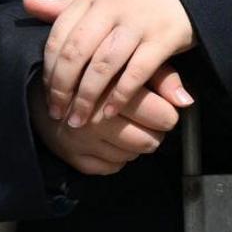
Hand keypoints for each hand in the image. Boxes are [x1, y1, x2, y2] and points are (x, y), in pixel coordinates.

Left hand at [22, 0, 197, 129]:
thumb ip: (65, 5)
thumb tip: (27, 4)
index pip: (59, 37)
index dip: (49, 70)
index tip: (47, 95)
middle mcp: (112, 8)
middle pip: (77, 54)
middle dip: (63, 88)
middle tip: (58, 113)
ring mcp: (139, 23)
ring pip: (103, 66)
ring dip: (87, 98)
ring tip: (79, 120)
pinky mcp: (165, 37)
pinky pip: (137, 72)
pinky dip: (120, 95)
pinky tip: (110, 112)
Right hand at [30, 67, 188, 177]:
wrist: (45, 86)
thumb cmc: (99, 73)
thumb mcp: (132, 63)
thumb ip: (163, 78)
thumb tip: (186, 101)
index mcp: (111, 90)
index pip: (163, 116)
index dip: (166, 114)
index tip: (160, 108)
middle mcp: (93, 118)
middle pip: (150, 141)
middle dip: (154, 132)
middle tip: (144, 121)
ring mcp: (80, 140)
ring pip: (132, 156)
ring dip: (134, 144)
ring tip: (125, 127)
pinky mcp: (71, 156)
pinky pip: (111, 168)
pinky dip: (115, 157)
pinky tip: (108, 140)